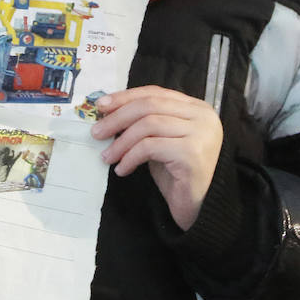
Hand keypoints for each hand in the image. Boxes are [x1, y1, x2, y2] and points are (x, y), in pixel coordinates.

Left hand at [91, 86, 222, 230]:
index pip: (156, 93)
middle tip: (97, 132)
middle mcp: (203, 116)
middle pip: (150, 105)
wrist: (199, 207)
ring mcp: (200, 133)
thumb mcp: (160, 141)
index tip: (101, 106)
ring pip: (148, 124)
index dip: (126, 97)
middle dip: (118, 117)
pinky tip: (122, 169)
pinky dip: (130, 157)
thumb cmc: (178, 174)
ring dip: (121, 141)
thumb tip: (108, 112)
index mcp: (196, 108)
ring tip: (107, 156)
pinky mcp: (191, 153)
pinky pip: (150, 147)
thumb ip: (145, 123)